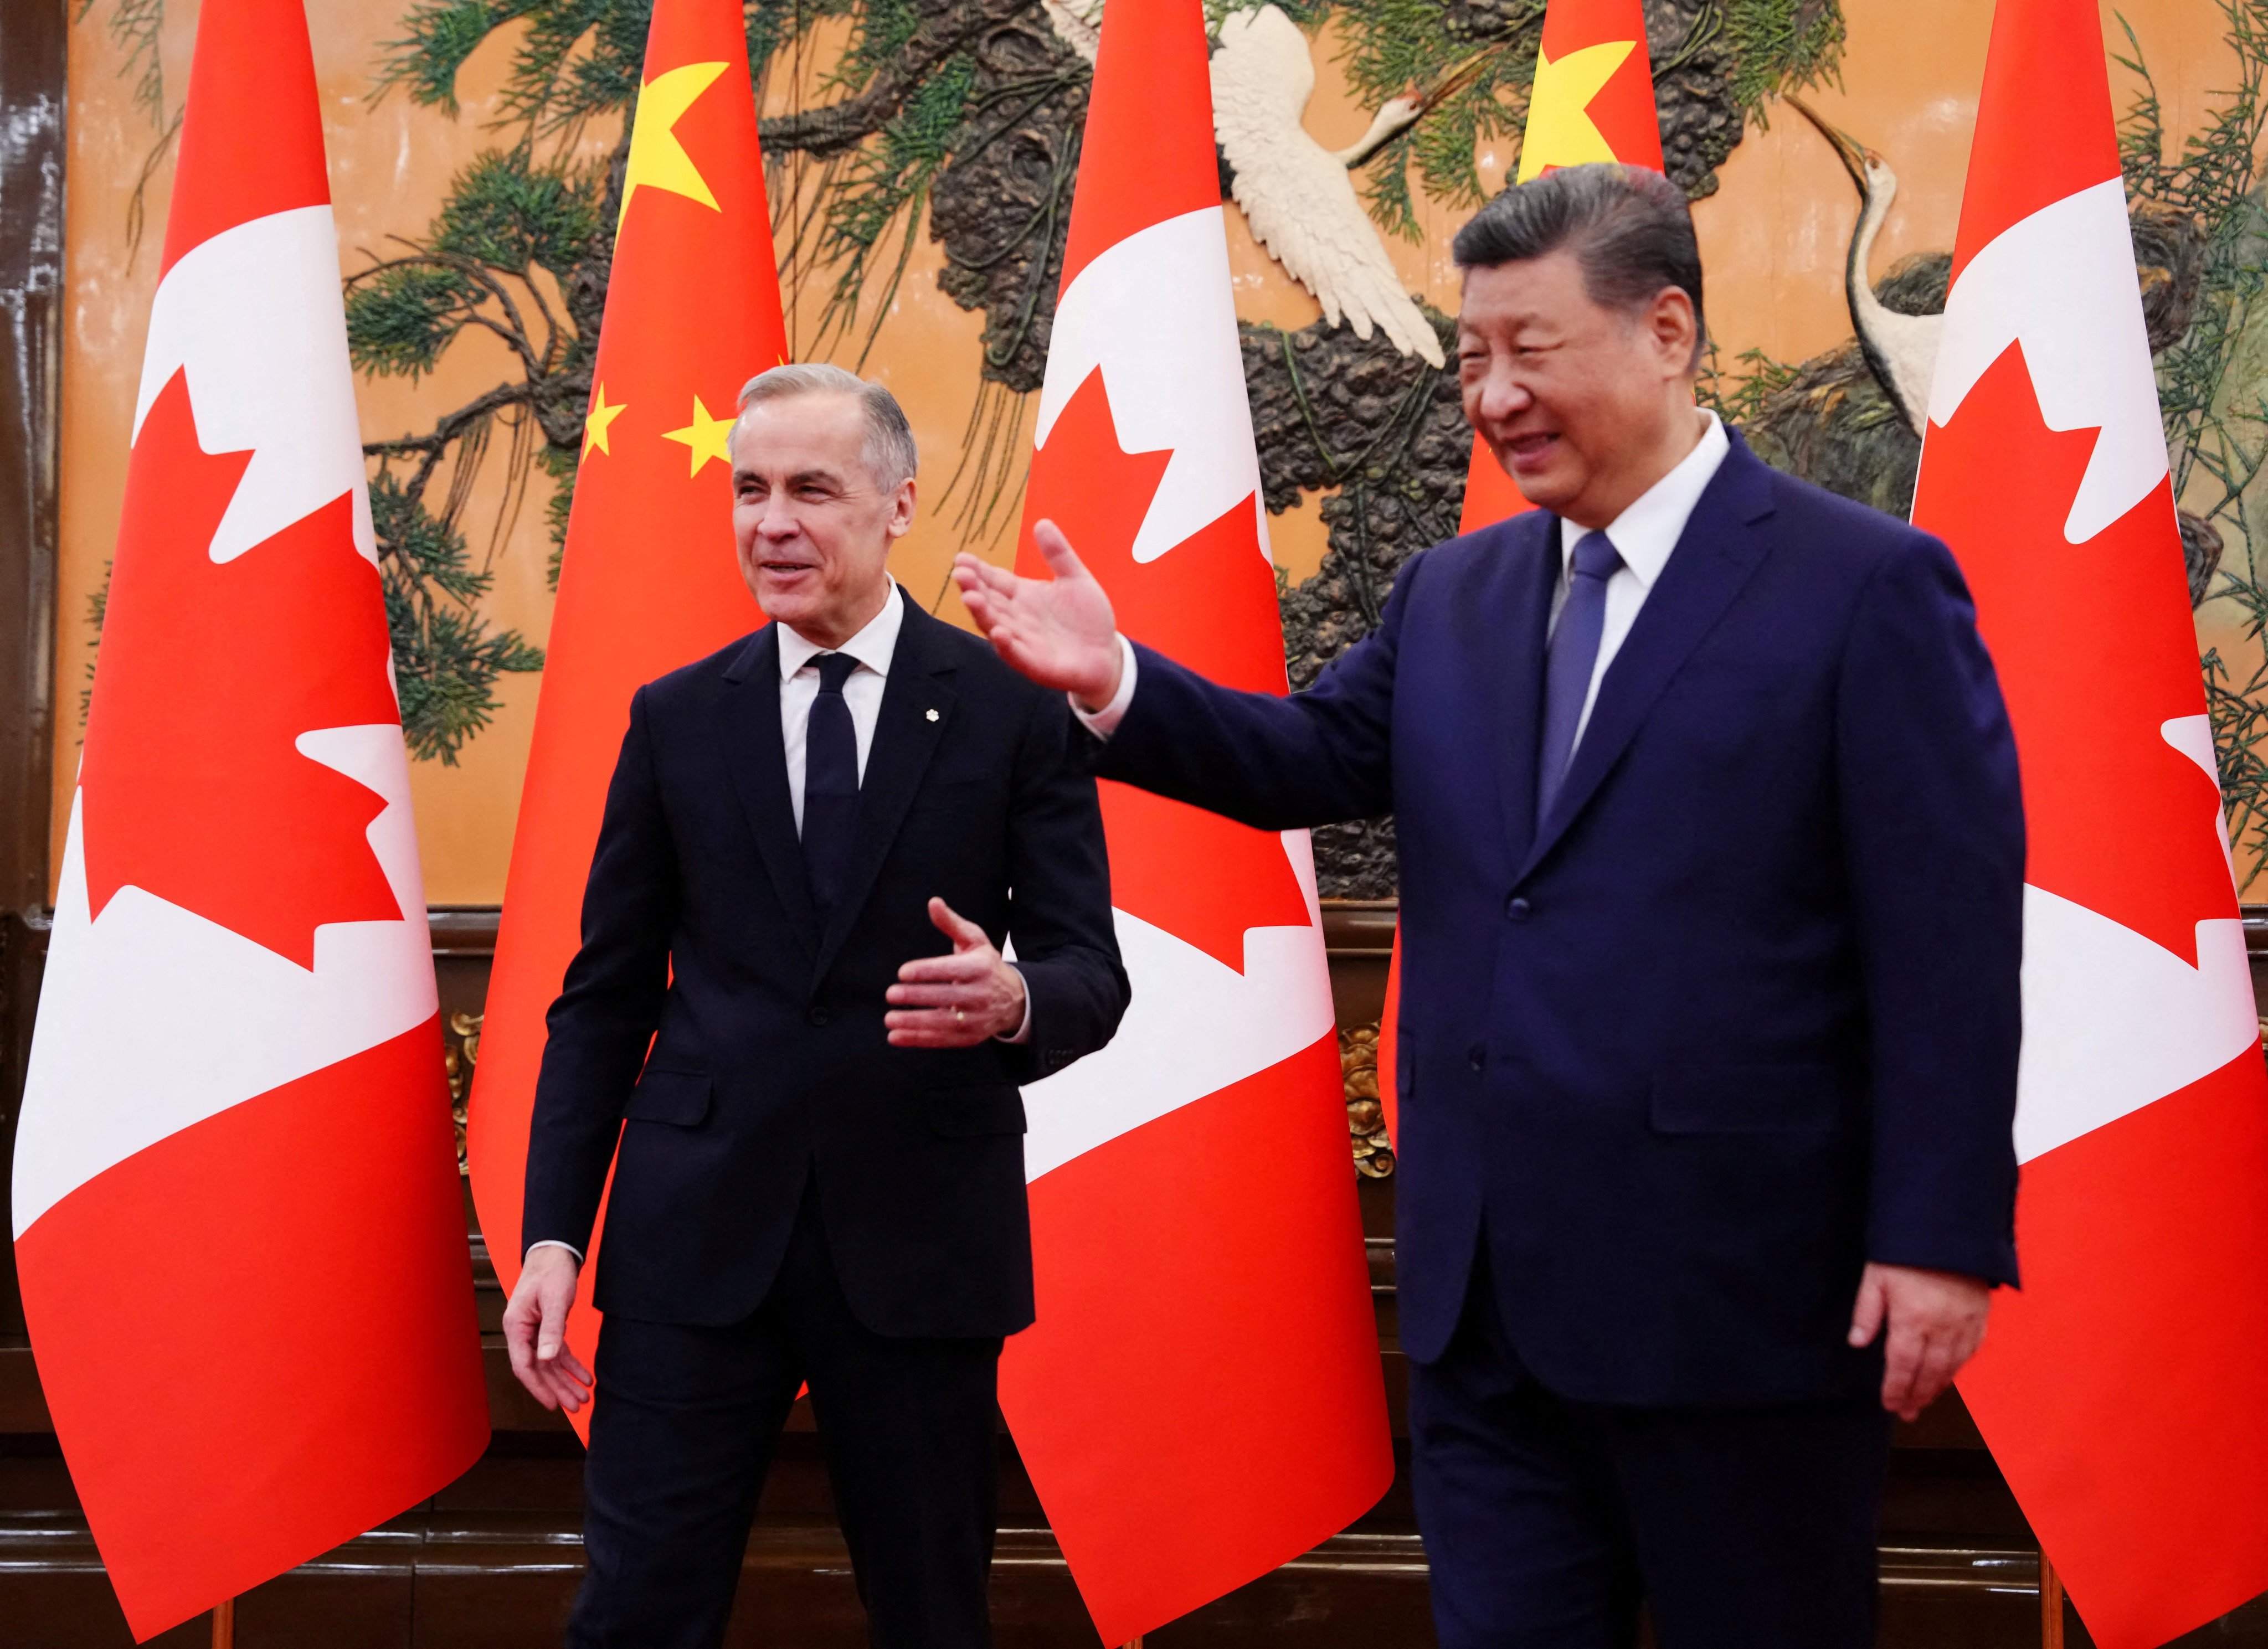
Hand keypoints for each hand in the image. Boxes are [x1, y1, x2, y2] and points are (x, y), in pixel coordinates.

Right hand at [502, 1244, 593, 1414]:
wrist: (555, 1253)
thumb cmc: (551, 1272)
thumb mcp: (555, 1300)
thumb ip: (552, 1329)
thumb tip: (546, 1358)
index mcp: (516, 1326)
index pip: (524, 1365)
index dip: (538, 1387)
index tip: (553, 1403)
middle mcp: (522, 1332)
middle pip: (538, 1369)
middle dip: (557, 1389)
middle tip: (575, 1406)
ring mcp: (533, 1331)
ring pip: (548, 1364)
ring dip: (565, 1380)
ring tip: (582, 1397)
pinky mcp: (547, 1328)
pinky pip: (557, 1352)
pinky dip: (570, 1365)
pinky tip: (584, 1377)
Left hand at [886, 898, 1028, 1046]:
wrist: (1015, 999)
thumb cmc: (985, 965)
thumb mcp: (974, 941)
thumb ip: (951, 924)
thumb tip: (933, 902)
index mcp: (981, 967)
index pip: (951, 969)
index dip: (926, 971)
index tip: (902, 972)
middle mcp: (981, 994)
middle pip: (946, 996)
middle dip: (917, 996)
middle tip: (890, 994)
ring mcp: (977, 1018)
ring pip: (943, 1022)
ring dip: (914, 1022)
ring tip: (889, 1018)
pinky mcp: (971, 1037)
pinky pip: (942, 1040)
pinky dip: (918, 1039)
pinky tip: (895, 1036)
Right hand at [951, 521, 1123, 708]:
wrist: (1106, 654)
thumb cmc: (1087, 618)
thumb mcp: (1075, 578)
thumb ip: (1058, 554)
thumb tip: (1043, 522)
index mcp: (1022, 595)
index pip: (994, 580)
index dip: (978, 570)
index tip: (962, 558)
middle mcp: (1016, 618)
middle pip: (989, 602)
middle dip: (973, 589)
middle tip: (960, 574)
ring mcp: (1023, 642)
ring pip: (996, 627)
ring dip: (982, 615)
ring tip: (971, 598)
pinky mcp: (1036, 664)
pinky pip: (1017, 656)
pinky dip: (1007, 646)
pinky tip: (1000, 633)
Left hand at [1848, 1262, 1991, 1421]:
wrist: (1949, 1228)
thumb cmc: (1906, 1250)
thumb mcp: (1876, 1276)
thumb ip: (1866, 1312)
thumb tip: (1857, 1342)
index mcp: (1912, 1319)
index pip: (1903, 1366)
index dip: (1896, 1389)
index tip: (1890, 1404)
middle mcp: (1941, 1327)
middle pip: (1929, 1373)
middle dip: (1917, 1396)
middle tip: (1907, 1413)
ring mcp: (1964, 1323)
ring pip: (1952, 1367)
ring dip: (1937, 1387)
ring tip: (1924, 1400)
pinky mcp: (1980, 1316)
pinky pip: (1971, 1350)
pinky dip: (1958, 1368)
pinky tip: (1949, 1375)